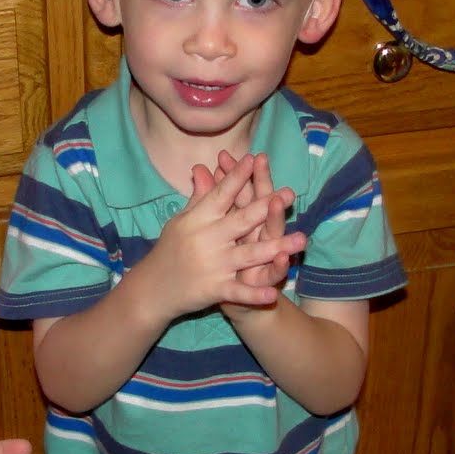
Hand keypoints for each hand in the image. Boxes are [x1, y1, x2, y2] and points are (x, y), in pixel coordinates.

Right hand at [141, 154, 306, 317]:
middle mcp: (207, 239)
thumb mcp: (182, 221)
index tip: (253, 158)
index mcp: (199, 219)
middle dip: (266, 207)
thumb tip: (202, 168)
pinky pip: (238, 292)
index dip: (237, 176)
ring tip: (301, 241)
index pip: (221, 194)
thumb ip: (198, 197)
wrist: (153, 288)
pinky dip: (254, 295)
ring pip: (249, 255)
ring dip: (276, 248)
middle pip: (241, 220)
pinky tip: (273, 295)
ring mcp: (213, 265)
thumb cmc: (171, 249)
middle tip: (288, 194)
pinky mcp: (214, 290)